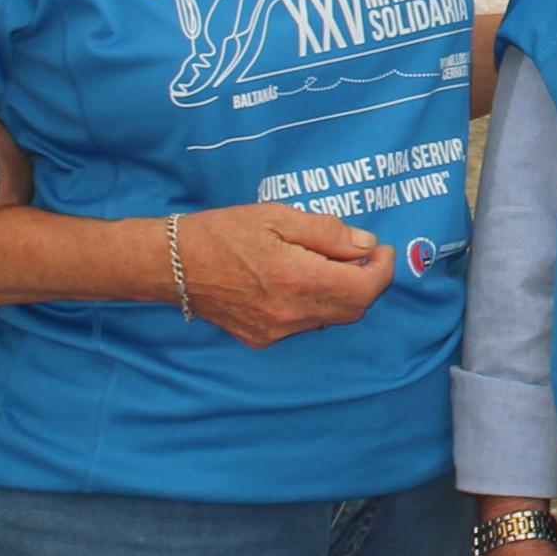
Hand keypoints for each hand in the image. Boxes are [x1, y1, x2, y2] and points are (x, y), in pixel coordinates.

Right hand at [175, 201, 391, 346]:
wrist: (172, 265)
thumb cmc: (222, 232)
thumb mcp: (277, 217)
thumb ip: (327, 233)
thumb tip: (366, 246)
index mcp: (297, 278)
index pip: (364, 288)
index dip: (384, 270)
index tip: (383, 251)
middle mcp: (290, 313)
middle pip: (354, 308)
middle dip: (366, 282)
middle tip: (360, 255)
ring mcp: (275, 331)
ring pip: (330, 318)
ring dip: (340, 293)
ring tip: (324, 263)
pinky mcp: (262, 338)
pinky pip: (304, 324)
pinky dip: (315, 304)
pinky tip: (297, 281)